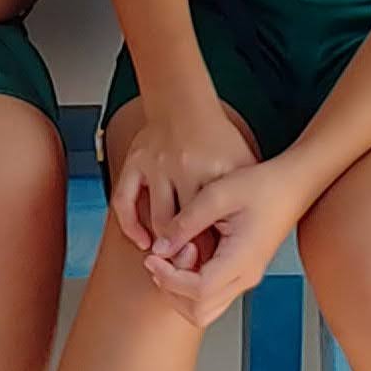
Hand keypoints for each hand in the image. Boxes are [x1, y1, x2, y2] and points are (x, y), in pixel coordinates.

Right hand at [111, 92, 257, 258]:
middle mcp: (183, 167)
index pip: (214, 221)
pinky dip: (131, 227)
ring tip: (172, 260)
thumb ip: (242, 195)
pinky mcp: (134, 163)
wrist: (183, 102)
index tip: (214, 264)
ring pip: (156, 220)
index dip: (214, 248)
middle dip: (188, 253)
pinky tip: (143, 242)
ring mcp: (156, 166)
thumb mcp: (241, 162)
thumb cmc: (216, 136)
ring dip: (163, 244)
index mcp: (214, 169)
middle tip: (192, 268)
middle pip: (184, 225)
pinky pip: (123, 203)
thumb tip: (247, 233)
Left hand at [142, 158, 306, 326]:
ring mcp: (245, 278)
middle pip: (199, 311)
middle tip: (160, 260)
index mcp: (242, 260)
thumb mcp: (217, 195)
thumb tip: (160, 248)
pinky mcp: (242, 272)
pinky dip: (191, 285)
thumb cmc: (262, 185)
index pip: (198, 291)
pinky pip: (212, 294)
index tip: (153, 258)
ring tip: (173, 256)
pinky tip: (186, 254)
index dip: (169, 279)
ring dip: (179, 291)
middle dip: (170, 290)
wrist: (292, 185)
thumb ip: (185, 223)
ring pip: (204, 309)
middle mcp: (245, 277)